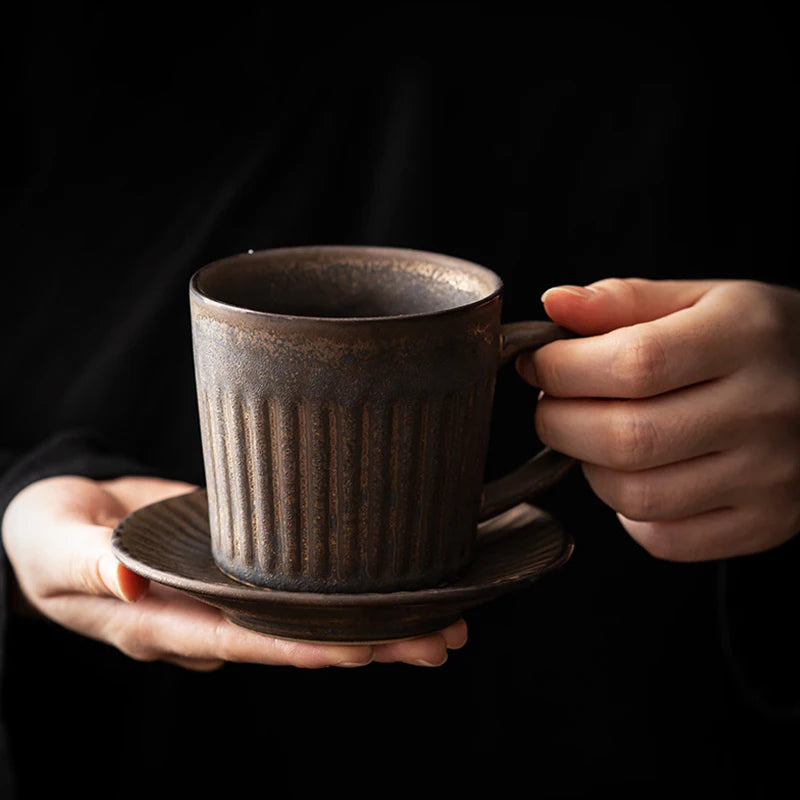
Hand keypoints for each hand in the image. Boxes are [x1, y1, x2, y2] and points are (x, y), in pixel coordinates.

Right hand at [1, 475, 466, 669]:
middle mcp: (203, 620)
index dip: (304, 644)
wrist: (59, 520)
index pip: (243, 640)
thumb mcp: (53, 543)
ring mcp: (223, 597)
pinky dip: (342, 586)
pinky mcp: (234, 567)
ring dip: (373, 620)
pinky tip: (389, 581)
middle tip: (441, 639)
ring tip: (443, 619)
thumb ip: (91, 561)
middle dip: (368, 642)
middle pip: (294, 639)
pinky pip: (294, 586)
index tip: (368, 646)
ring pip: (306, 617)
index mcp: (160, 622)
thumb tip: (130, 575)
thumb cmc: (46, 534)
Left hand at [517, 278, 799, 560]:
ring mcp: (769, 477)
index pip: (633, 363)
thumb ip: (624, 301)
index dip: (563, 369)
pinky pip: (665, 539)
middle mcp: (764, 410)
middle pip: (626, 438)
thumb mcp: (703, 299)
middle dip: (559, 422)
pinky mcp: (764, 523)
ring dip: (589, 468)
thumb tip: (554, 304)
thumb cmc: (760, 341)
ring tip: (595, 436)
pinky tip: (638, 476)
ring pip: (636, 496)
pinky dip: (629, 514)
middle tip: (555, 403)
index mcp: (745, 337)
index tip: (538, 364)